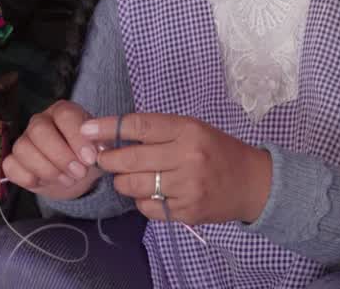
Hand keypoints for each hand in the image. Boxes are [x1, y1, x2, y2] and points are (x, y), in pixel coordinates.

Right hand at [3, 100, 103, 200]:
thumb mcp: (100, 149)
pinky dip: (28, 178)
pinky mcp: (13, 161)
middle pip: (39, 130)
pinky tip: (46, 184)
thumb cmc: (88, 156)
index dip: (76, 136)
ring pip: (22, 148)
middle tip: (79, 173)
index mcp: (63, 111)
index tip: (90, 159)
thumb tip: (97, 149)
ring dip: (47, 170)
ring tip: (68, 180)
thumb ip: (101, 145)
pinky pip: (10, 166)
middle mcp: (40, 121)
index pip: (64, 115)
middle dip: (60, 156)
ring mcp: (24, 140)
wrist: (77, 177)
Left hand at [83, 113, 272, 225]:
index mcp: (188, 130)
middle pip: (130, 160)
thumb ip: (156, 131)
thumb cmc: (217, 151)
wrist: (253, 184)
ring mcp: (187, 187)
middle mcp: (187, 157)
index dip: (108, 128)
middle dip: (108, 160)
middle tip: (102, 159)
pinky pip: (147, 207)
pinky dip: (142, 201)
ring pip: (134, 186)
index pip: (139, 126)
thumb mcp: (192, 129)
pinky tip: (151, 193)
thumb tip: (111, 136)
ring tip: (128, 177)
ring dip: (123, 182)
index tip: (86, 130)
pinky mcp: (187, 212)